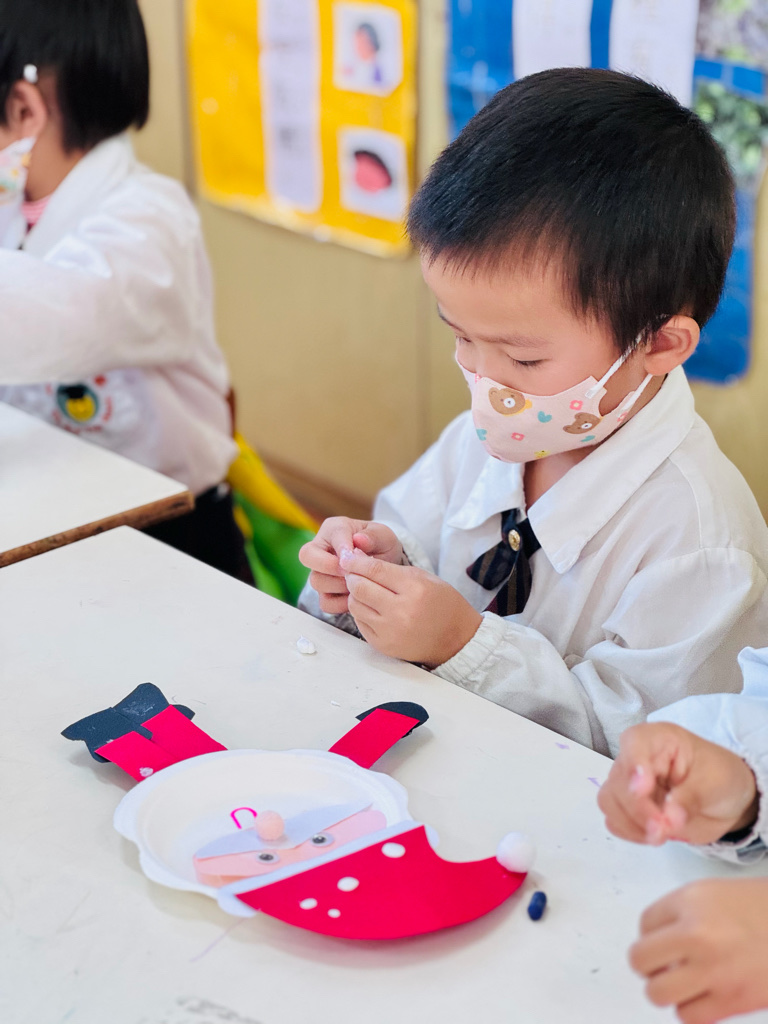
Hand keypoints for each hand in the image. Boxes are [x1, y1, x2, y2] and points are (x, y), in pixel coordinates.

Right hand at [299, 518, 404, 614]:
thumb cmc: (381, 545)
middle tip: (350, 571)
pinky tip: (358, 597)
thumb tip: (359, 539)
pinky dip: (342, 603)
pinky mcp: (325, 593)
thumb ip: (373, 536)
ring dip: (340, 585)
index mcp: (334, 529)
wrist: (386, 566)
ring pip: (316, 581)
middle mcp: (321, 549)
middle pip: (307, 556)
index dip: (343, 547)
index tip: (357, 554)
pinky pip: (325, 602)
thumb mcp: (384, 536)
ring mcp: (320, 572)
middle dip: (329, 566)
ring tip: (360, 583)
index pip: (330, 534)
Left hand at [339, 547, 482, 666]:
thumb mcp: (423, 578)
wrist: (456, 639)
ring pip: (355, 605)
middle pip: (359, 587)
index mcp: (414, 589)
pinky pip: (360, 622)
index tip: (348, 557)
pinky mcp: (383, 645)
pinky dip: (361, 612)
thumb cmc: (442, 604)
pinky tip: (371, 607)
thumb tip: (358, 559)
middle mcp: (400, 611)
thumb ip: (391, 568)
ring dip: (355, 595)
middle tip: (353, 572)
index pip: (374, 570)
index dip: (356, 561)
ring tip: (365, 590)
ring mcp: (390, 631)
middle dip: (352, 576)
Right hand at [597, 722, 757, 845]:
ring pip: (609, 801)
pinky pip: (615, 821)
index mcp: (658, 739)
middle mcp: (636, 757)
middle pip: (618, 780)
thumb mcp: (715, 782)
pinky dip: (630, 833)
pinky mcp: (630, 808)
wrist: (729, 800)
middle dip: (638, 809)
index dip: (635, 765)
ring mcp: (630, 783)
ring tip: (661, 836)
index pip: (635, 742)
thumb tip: (668, 820)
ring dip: (631, 823)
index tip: (644, 789)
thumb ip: (690, 798)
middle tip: (663, 829)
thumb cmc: (721, 777)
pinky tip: (653, 836)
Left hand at [631, 878, 767, 1022]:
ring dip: (667, 990)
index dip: (654, 933)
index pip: (645, 923)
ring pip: (658, 993)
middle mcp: (696, 934)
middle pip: (640, 960)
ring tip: (684, 983)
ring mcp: (714, 971)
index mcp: (690, 901)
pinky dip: (692, 1011)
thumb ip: (680, 913)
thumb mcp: (713, 893)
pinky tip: (705, 997)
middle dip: (650, 964)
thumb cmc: (760, 908)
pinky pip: (689, 1017)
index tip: (667, 938)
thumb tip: (657, 942)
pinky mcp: (733, 1001)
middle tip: (666, 964)